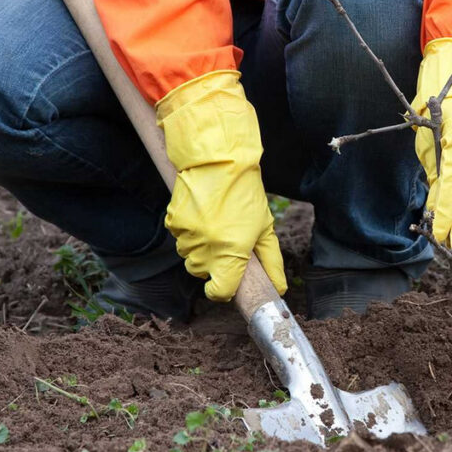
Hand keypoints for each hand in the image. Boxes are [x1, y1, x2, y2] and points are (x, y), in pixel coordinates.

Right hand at [157, 70, 286, 300]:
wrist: (219, 159)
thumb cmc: (246, 193)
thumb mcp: (265, 227)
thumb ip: (271, 261)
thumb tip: (279, 288)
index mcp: (231, 252)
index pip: (219, 292)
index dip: (223, 290)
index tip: (227, 282)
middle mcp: (206, 247)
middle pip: (202, 274)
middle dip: (213, 265)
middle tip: (225, 241)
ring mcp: (186, 235)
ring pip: (189, 256)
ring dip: (200, 248)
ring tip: (214, 224)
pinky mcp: (172, 221)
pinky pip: (179, 237)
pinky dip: (188, 232)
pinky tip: (201, 213)